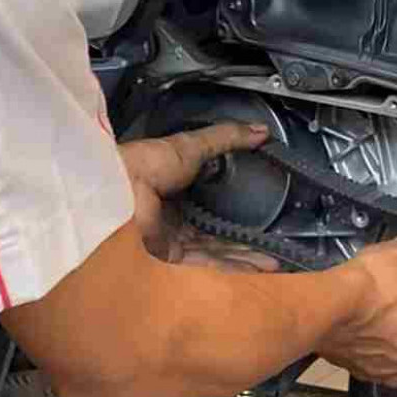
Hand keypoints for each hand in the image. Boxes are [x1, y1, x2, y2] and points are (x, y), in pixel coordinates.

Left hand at [118, 122, 278, 271]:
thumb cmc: (150, 163)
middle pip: (216, 231)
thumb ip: (229, 138)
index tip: (263, 210)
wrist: (122, 187)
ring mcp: (172, 237)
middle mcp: (174, 215)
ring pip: (215, 249)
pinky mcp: (171, 256)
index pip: (212, 202)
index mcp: (177, 188)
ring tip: (274, 260)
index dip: (237, 207)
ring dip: (245, 255)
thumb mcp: (195, 145)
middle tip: (274, 243)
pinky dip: (233, 264)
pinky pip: (207, 262)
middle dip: (245, 240)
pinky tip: (257, 265)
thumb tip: (261, 132)